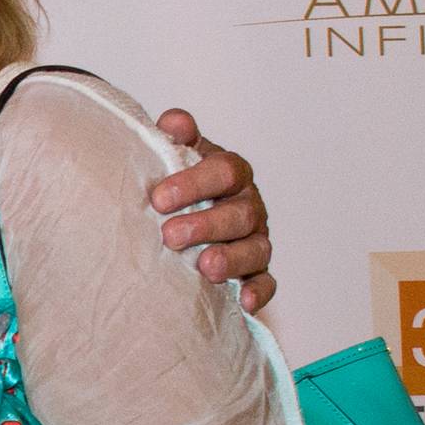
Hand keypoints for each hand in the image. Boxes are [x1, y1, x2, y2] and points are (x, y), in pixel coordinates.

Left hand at [150, 110, 275, 312]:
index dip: (194, 183)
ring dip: (232, 258)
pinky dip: (258, 291)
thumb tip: (174, 123)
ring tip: (206, 267)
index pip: (223, 170)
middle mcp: (247, 204)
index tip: (159, 199)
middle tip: (170, 236)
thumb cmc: (177, 185)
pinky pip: (266, 281)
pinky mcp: (256, 271)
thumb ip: (175, 139)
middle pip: (240, 213)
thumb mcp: (174, 158)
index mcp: (229, 173)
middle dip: (207, 225)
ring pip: (256, 248)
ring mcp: (255, 238)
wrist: (180, 216)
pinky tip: (245, 301)